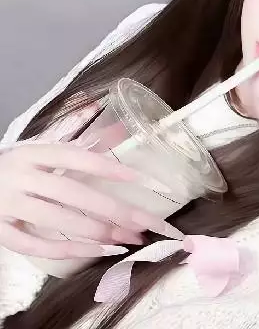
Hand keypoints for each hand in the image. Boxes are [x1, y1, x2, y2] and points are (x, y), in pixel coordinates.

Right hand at [0, 143, 177, 258]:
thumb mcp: (37, 145)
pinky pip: (33, 245)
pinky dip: (67, 251)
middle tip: (144, 222)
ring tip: (128, 239)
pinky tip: (97, 251)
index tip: (139, 178)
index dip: (107, 167)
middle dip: (112, 209)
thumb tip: (97, 107)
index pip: (75, 158)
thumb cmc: (13, 163)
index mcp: (32, 153)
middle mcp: (20, 177)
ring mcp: (7, 205)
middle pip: (72, 193)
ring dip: (97, 231)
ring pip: (56, 220)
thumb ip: (70, 130)